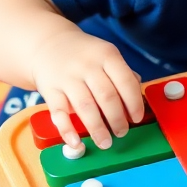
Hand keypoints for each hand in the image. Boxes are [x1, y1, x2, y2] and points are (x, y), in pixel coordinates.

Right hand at [32, 29, 143, 148]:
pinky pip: (59, 113)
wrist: (47, 44)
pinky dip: (67, 130)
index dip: (134, 103)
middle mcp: (87, 66)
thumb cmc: (84, 55)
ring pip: (85, 107)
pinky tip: (76, 143)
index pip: (125, 81)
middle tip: (122, 133)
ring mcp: (67, 78)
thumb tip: (138, 100)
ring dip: (97, 129)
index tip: (137, 118)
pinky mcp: (50, 90)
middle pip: (107, 96)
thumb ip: (124, 75)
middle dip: (117, 119)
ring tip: (105, 143)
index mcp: (106, 55)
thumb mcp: (106, 55)